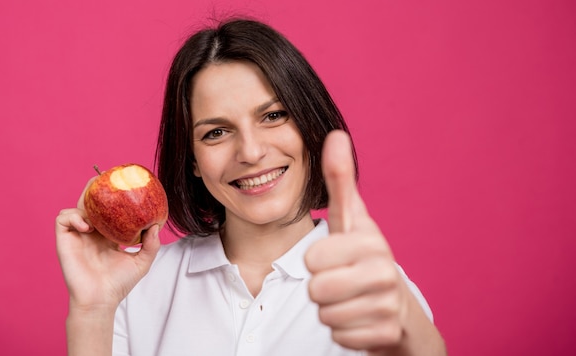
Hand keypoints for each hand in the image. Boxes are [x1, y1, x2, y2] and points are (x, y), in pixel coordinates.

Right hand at [55, 177, 161, 311]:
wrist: (100, 300)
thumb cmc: (118, 284)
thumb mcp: (142, 262)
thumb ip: (151, 244)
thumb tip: (156, 225)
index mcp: (108, 234)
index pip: (110, 209)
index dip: (114, 196)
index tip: (125, 184)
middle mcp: (93, 232)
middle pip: (93, 203)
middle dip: (98, 188)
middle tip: (108, 178)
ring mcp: (78, 235)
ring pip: (77, 206)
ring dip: (86, 200)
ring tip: (98, 200)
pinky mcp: (65, 240)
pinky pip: (63, 218)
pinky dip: (73, 216)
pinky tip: (87, 225)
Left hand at [305, 130, 407, 351]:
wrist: (396, 307)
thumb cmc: (362, 257)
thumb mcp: (350, 219)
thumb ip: (339, 180)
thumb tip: (335, 134)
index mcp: (371, 239)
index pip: (312, 259)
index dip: (315, 262)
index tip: (337, 257)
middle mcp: (385, 269)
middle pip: (316, 290)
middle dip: (321, 289)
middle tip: (341, 282)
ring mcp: (389, 304)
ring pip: (326, 315)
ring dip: (332, 311)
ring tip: (351, 299)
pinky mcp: (387, 334)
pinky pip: (340, 337)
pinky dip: (344, 333)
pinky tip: (360, 319)